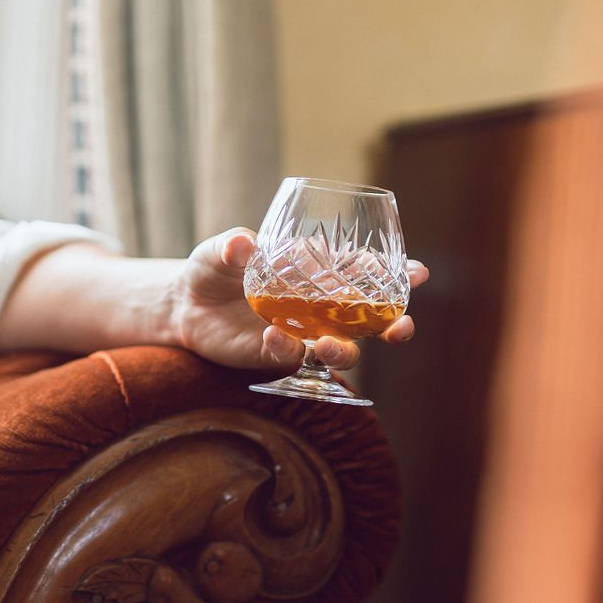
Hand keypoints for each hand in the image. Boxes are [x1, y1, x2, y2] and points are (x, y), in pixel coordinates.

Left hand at [172, 228, 428, 371]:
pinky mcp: (276, 355)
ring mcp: (302, 334)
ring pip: (340, 349)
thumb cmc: (213, 268)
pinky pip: (293, 359)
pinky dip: (287, 350)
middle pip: (371, 321)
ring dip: (342, 350)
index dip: (398, 274)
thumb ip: (233, 247)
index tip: (418, 273)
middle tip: (401, 327)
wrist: (184, 306)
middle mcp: (320, 306)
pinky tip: (273, 338)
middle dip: (393, 325)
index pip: (368, 273)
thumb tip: (243, 244)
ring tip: (326, 345)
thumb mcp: (220, 250)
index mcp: (320, 271)